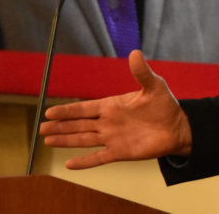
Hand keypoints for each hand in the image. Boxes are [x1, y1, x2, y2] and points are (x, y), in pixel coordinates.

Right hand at [40, 49, 191, 168]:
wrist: (177, 127)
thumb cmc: (165, 105)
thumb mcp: (154, 86)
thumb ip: (142, 72)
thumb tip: (135, 53)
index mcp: (112, 106)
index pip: (85, 108)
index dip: (68, 110)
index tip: (50, 112)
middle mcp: (108, 122)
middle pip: (79, 125)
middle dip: (60, 126)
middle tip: (41, 128)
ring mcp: (112, 138)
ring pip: (83, 140)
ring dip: (66, 141)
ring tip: (48, 140)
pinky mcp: (120, 152)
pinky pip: (98, 158)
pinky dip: (84, 162)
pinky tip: (68, 164)